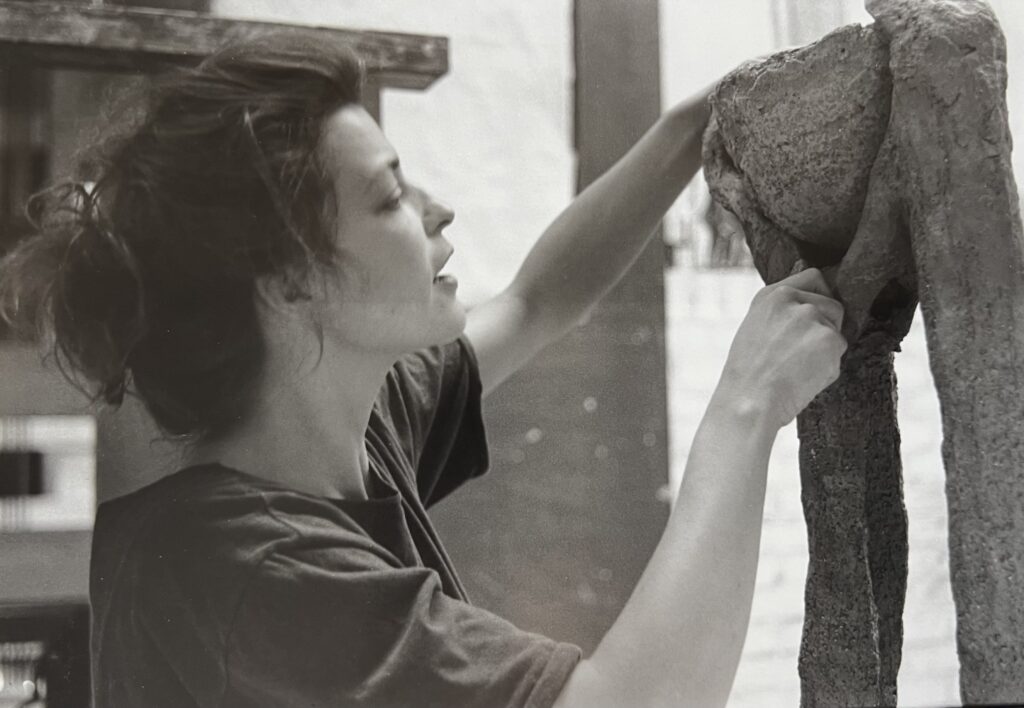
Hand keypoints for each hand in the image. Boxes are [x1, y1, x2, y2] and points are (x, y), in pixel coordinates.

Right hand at [716, 268, 847, 429]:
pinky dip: (827, 369)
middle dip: (825, 329)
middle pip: (833, 306)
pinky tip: (804, 378)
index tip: (813, 319)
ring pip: (837, 332)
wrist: (748, 402)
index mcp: (771, 295)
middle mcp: (792, 299)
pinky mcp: (829, 338)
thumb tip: (815, 293)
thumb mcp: (756, 328)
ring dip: (826, 350)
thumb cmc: (748, 375)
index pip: (815, 278)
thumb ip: (783, 309)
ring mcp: (812, 316)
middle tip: (798, 355)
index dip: (821, 298)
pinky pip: (840, 354)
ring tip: (797, 369)